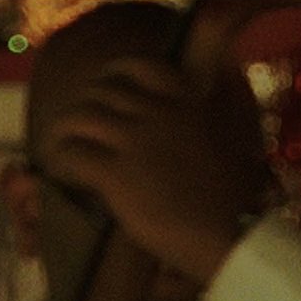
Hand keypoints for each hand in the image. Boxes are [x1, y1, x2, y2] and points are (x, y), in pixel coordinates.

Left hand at [33, 61, 261, 284]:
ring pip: (79, 117)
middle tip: (77, 125)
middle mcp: (157, 112)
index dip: (115, 73)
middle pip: (101, 91)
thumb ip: (214, 122)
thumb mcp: (234, 143)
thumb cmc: (242, 200)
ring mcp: (134, 140)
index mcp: (187, 102)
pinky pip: (73, 154)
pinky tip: (63, 173)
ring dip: (63, 131)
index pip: (140, 67)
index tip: (105, 85)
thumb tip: (211, 110)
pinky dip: (61, 160)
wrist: (234, 233)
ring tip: (58, 148)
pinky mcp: (116, 173)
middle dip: (83, 104)